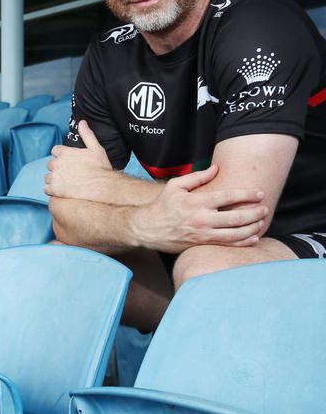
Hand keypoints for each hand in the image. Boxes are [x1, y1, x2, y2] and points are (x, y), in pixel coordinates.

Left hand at [46, 120, 114, 200]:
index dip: (61, 155)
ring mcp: (54, 177)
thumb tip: (82, 122)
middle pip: (51, 164)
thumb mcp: (96, 149)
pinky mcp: (53, 189)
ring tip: (65, 184)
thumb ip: (87, 134)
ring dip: (54, 179)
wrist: (101, 187)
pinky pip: (46, 189)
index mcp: (64, 153)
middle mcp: (57, 163)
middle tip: (68, 174)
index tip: (67, 161)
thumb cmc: (100, 168)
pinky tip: (61, 192)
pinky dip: (52, 190)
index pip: (55, 150)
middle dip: (57, 168)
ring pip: (48, 177)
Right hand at [133, 164, 267, 252]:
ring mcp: (203, 234)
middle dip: (255, 213)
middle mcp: (202, 219)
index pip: (228, 197)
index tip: (259, 193)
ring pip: (235, 234)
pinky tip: (253, 237)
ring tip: (262, 221)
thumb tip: (216, 169)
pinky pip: (227, 244)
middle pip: (236, 217)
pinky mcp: (202, 244)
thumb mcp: (175, 186)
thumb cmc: (163, 205)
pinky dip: (243, 242)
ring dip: (252, 228)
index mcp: (196, 202)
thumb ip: (197, 177)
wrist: (148, 229)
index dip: (246, 194)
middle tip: (265, 208)